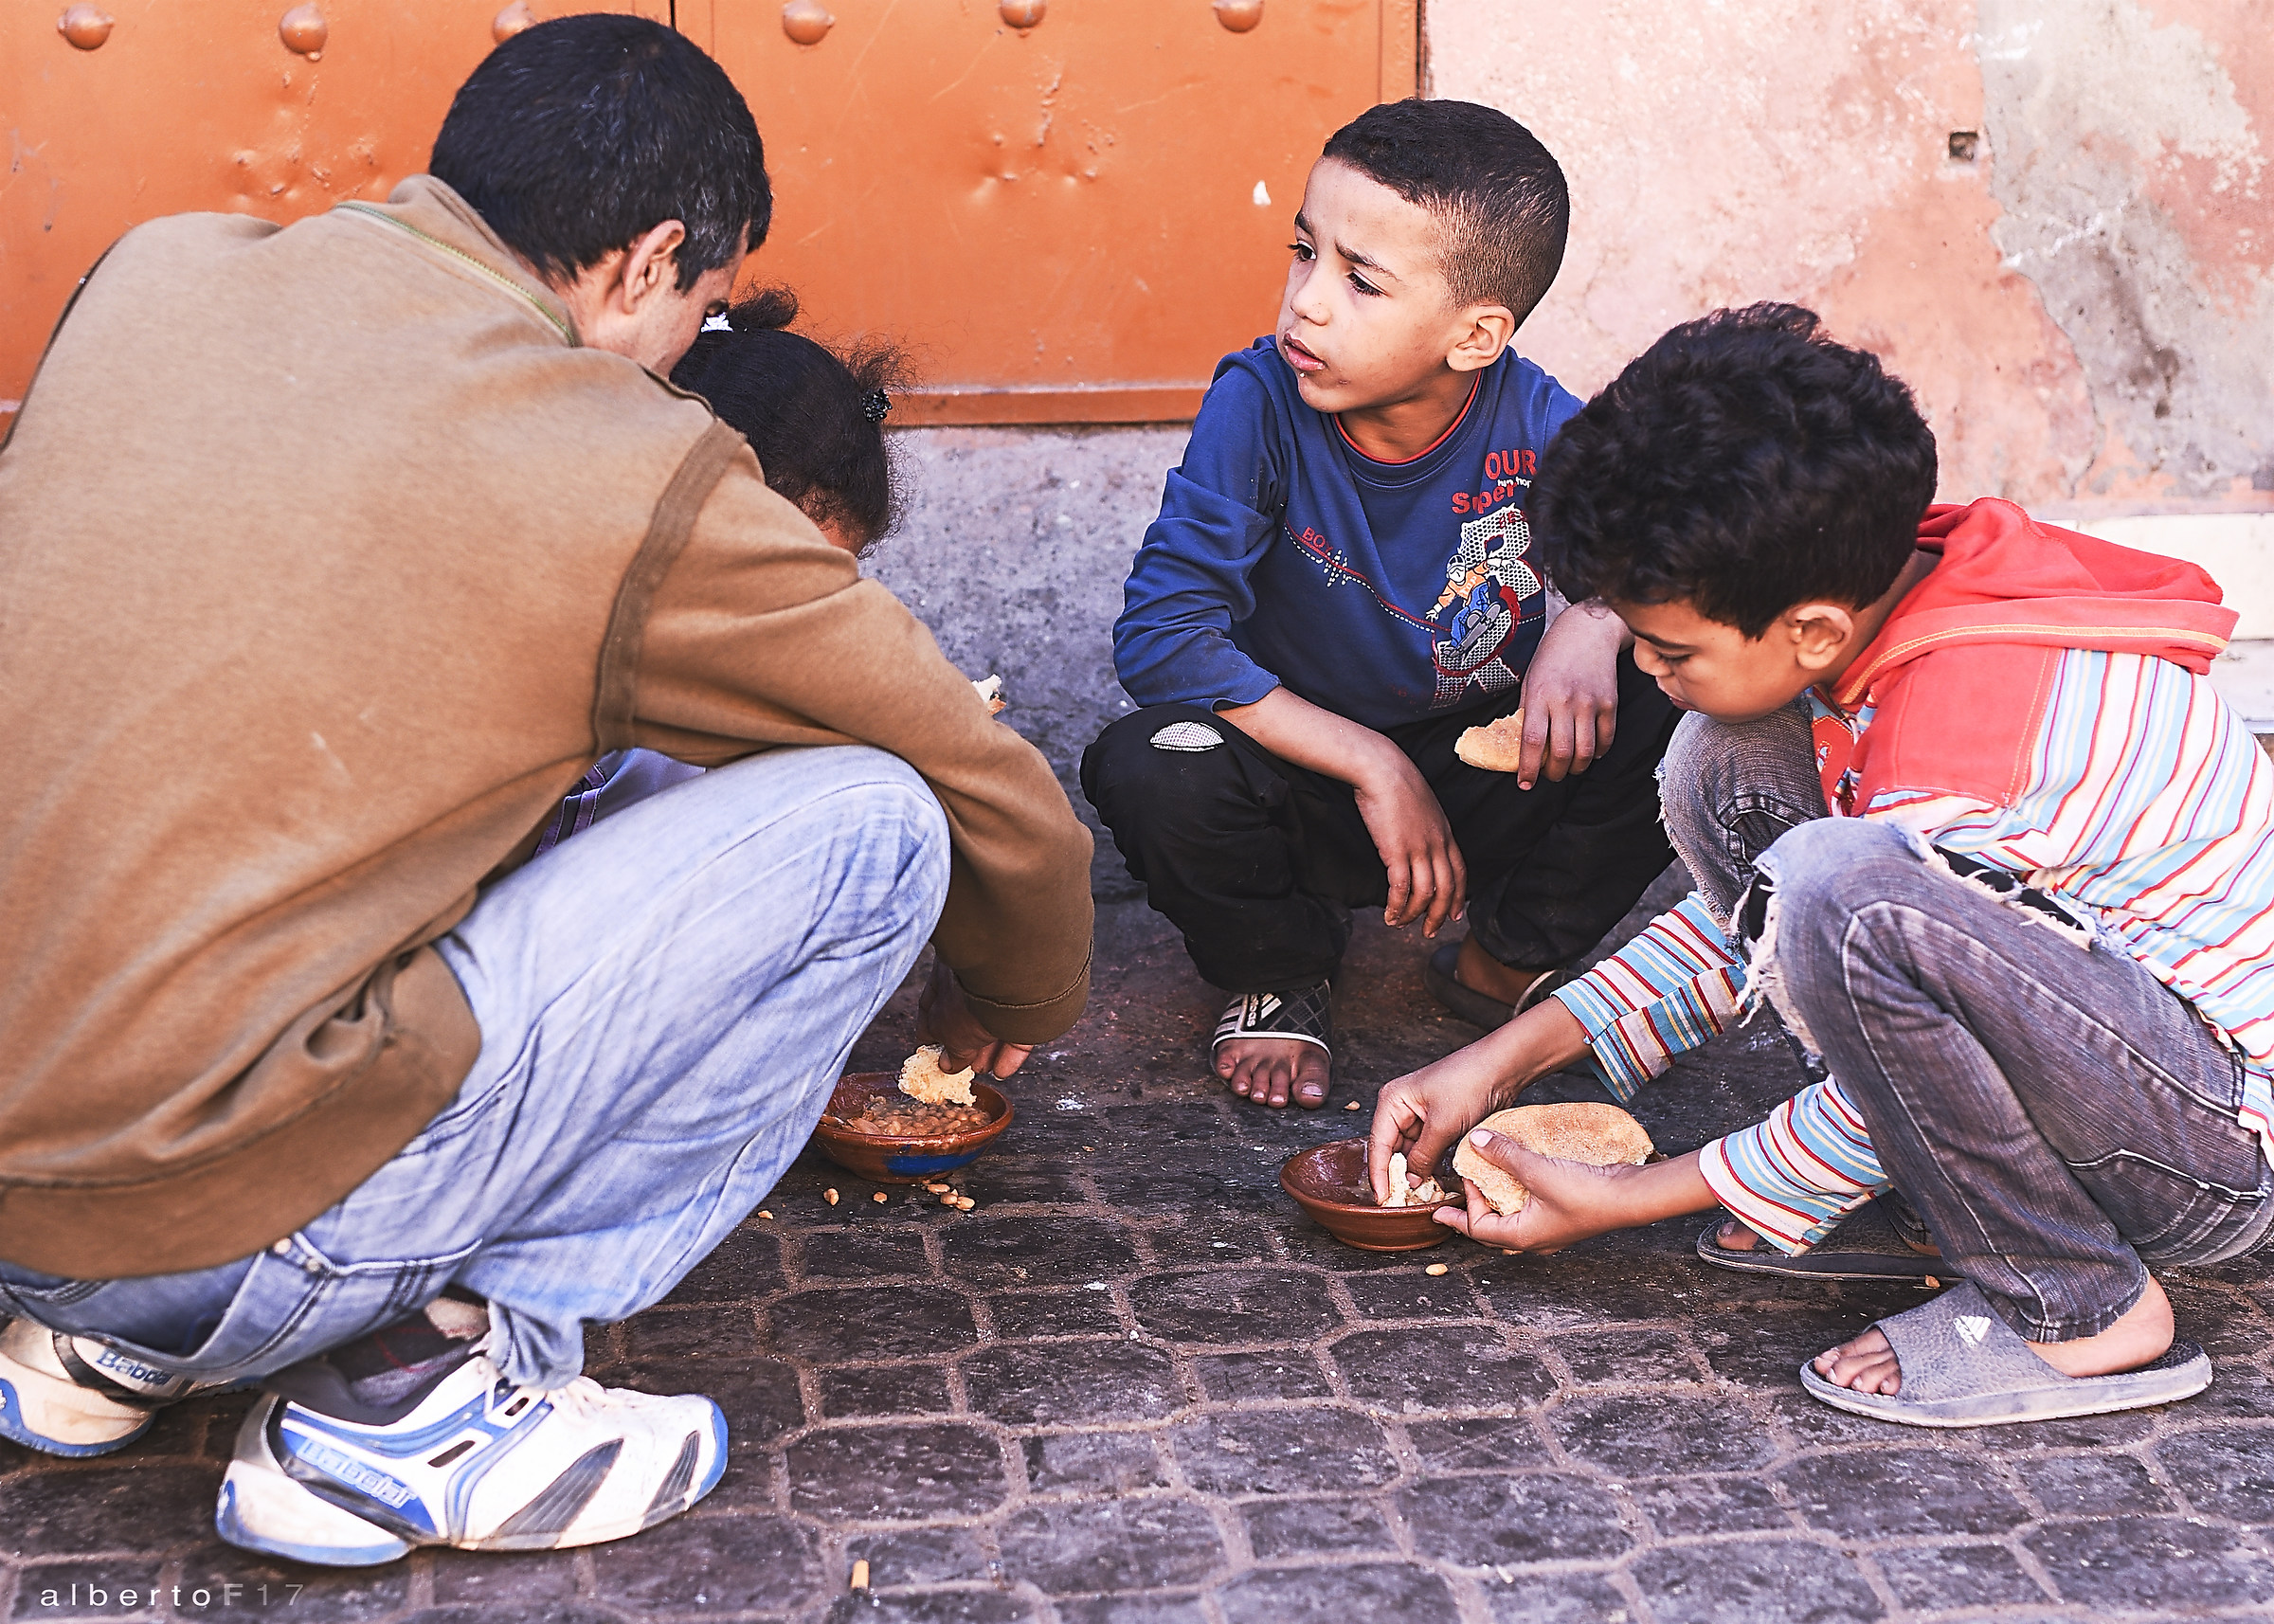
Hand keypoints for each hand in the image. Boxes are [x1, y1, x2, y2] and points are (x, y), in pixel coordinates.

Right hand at [915, 957, 1035, 1078]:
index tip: (934, 1054)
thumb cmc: (969, 994)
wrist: (1010, 979)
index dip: (932, 1032)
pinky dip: (1010, 1051)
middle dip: (964, 1046)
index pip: (933, 1005)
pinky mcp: (1027, 1002)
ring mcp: (1000, 988)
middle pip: (965, 1017)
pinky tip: (1003, 1068)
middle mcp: (971, 977)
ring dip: (987, 1051)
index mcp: (944, 975)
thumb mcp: (946, 1030)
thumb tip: (948, 1064)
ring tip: (983, 1068)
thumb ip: (949, 1050)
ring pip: (993, 1024)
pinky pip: (1017, 1029)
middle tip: (962, 1064)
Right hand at [1213, 689, 1465, 936]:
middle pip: (1447, 888)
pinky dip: (1397, 906)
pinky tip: (1389, 914)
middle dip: (1440, 914)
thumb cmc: (1394, 781)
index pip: (1460, 871)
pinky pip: (1401, 888)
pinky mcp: (1397, 852)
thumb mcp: (1420, 804)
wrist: (1381, 768)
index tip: (1455, 913)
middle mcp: (1437, 843)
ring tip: (1403, 925)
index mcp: (1445, 832)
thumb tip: (1415, 838)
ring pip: (1426, 893)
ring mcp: (1419, 848)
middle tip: (1431, 932)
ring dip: (1415, 914)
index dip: (1459, 895)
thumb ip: (1423, 824)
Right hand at [1366, 998, 1591, 1201]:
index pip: (1378, 1144)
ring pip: (1411, 1149)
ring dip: (1416, 1168)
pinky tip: (1434, 1177)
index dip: (1379, 1174)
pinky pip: (1427, 1145)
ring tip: (1420, 1192)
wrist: (1503, 1067)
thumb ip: (1423, 1156)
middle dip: (1398, 1173)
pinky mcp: (1439, 1118)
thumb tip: (1412, 1180)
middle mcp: (1402, 1106)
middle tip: (1401, 1200)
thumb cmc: (1470, 1082)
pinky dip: (1430, 1161)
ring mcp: (1421, 1112)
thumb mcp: (1443, 1125)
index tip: (1382, 1198)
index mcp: (1393, 1101)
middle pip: (1392, 1148)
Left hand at [1433, 1137, 1716, 1252]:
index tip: (1456, 1185)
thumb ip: (1504, 1155)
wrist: (1631, 1197)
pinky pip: (1531, 1208)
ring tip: (1484, 1185)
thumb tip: (1475, 1141)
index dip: (1462, 1208)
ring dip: (1497, 1202)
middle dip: (1473, 1213)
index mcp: (1523, 1237)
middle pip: (1493, 1229)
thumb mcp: (1537, 1170)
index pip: (1478, 1229)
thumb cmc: (1586, 1193)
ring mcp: (1551, 1228)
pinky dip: (1518, 1195)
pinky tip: (1519, 1177)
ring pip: (1513, 1219)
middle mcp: (1535, 1238)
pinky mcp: (1564, 1214)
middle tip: (1455, 1199)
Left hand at [1515, 601, 1624, 789]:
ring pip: (1585, 751)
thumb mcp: (1530, 680)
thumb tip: (1525, 746)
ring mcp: (1590, 702)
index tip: (1525, 783)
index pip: (1531, 741)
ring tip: (1569, 768)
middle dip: (1553, 773)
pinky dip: (1598, 753)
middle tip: (1549, 775)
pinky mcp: (1610, 703)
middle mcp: (1565, 700)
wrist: (1587, 631)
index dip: (1528, 768)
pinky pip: (1606, 739)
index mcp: (1539, 695)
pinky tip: (1590, 753)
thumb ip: (1528, 712)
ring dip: (1576, 768)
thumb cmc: (1553, 656)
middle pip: (1560, 752)